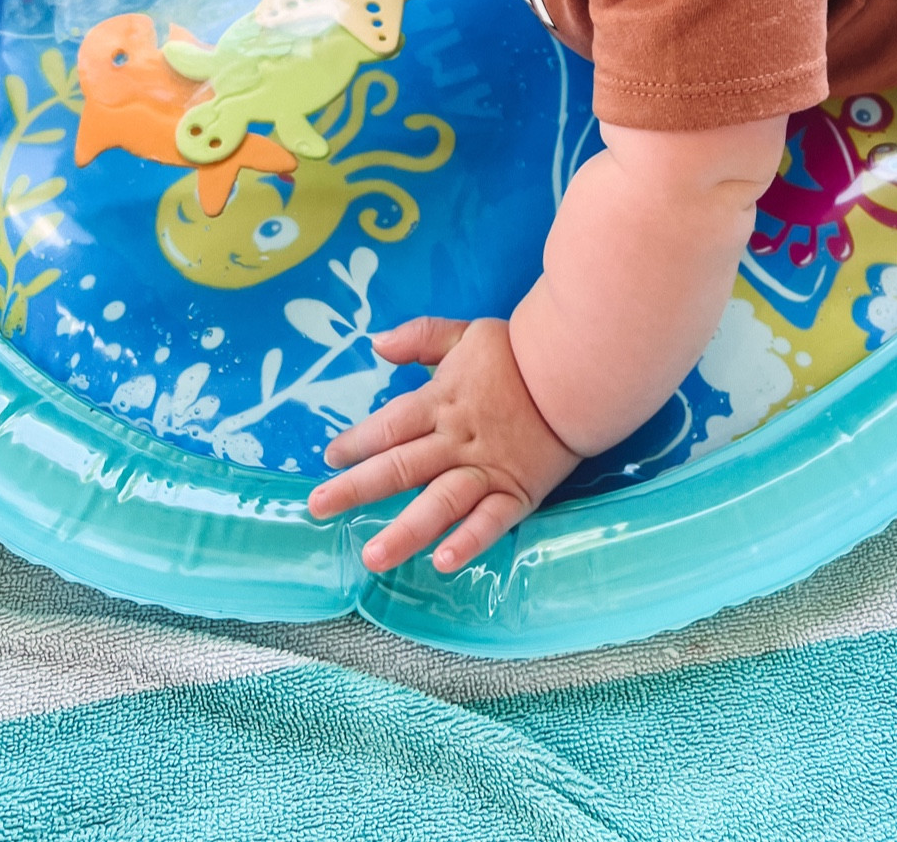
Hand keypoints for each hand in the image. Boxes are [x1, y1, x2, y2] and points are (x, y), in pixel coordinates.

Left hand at [308, 316, 579, 573]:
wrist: (577, 372)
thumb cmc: (519, 353)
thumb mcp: (465, 333)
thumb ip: (420, 337)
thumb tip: (377, 344)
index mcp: (441, 401)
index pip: (389, 425)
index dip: (356, 441)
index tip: (331, 457)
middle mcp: (457, 440)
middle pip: (401, 466)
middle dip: (356, 487)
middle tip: (319, 507)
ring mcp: (486, 469)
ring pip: (440, 503)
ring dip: (405, 530)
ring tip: (372, 556)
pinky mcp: (516, 492)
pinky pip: (490, 521)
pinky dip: (468, 541)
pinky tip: (443, 561)